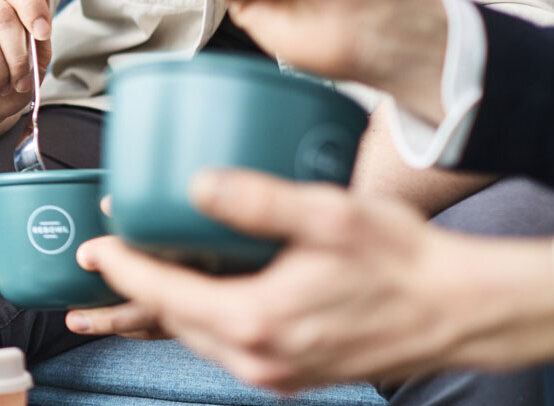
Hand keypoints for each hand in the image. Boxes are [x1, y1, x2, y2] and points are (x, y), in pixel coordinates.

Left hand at [74, 169, 553, 391]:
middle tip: (94, 267)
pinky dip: (199, 320)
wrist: (460, 310)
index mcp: (256, 320)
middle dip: (129, 294)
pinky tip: (194, 299)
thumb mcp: (327, 215)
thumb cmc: (402, 261)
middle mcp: (259, 357)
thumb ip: (257, 199)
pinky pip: (227, 345)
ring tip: (121, 293)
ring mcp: (277, 370)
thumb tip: (197, 183)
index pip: (163, 294)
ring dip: (160, 311)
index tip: (92, 247)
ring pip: (197, 338)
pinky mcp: (295, 370)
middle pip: (171, 322)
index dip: (121, 267)